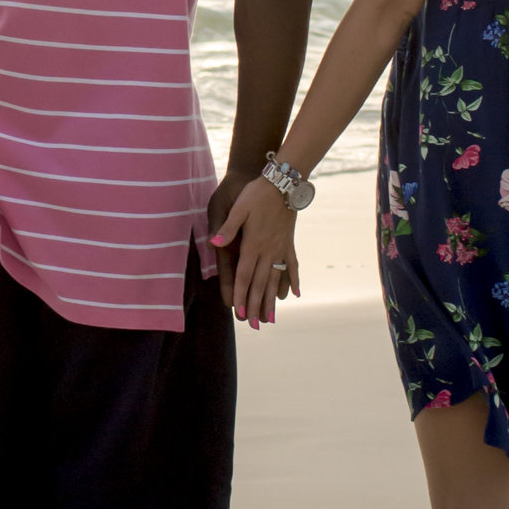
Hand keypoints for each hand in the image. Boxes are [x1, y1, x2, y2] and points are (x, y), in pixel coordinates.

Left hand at [210, 173, 298, 325]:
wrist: (283, 182)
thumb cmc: (257, 193)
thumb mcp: (239, 208)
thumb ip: (228, 228)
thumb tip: (213, 243)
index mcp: (253, 243)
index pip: (245, 275)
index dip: (241, 294)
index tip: (240, 313)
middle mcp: (268, 249)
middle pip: (260, 283)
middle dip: (256, 305)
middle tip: (255, 325)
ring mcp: (281, 247)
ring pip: (276, 279)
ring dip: (272, 300)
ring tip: (272, 319)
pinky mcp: (289, 242)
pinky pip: (292, 265)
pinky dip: (293, 280)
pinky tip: (294, 295)